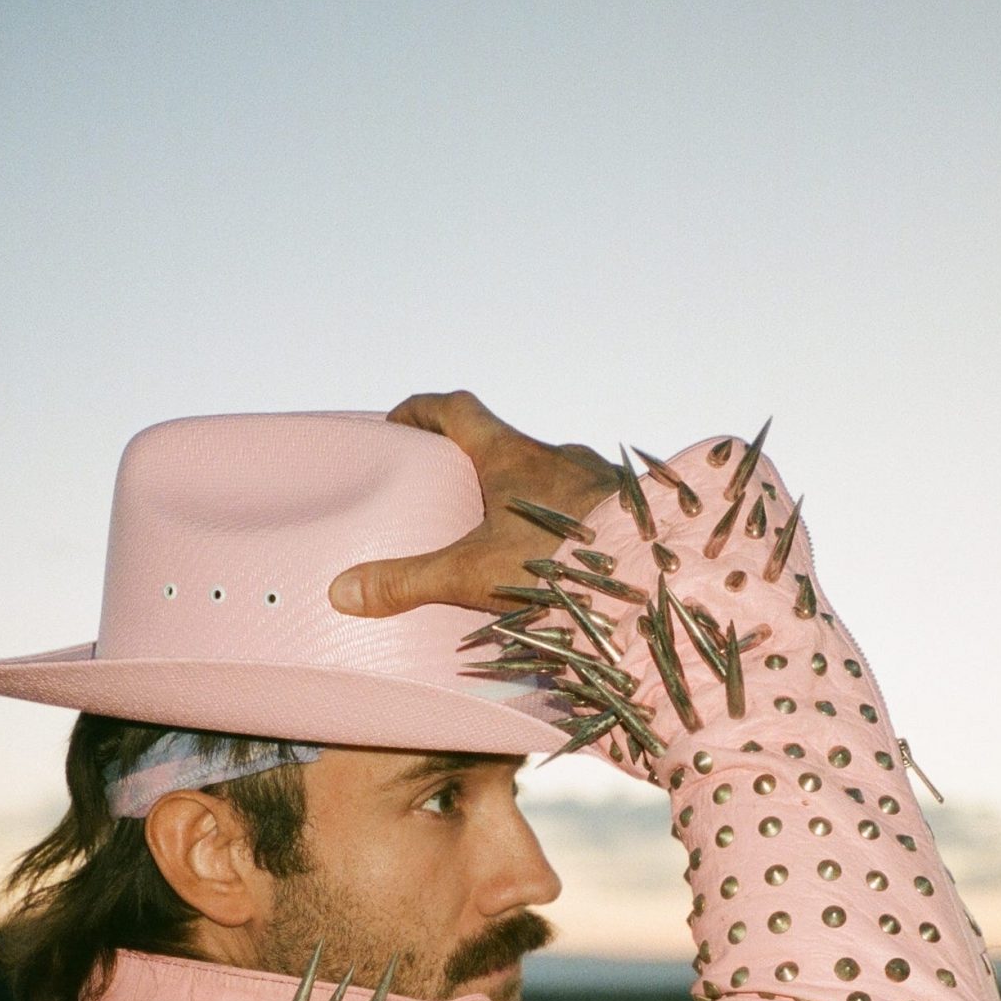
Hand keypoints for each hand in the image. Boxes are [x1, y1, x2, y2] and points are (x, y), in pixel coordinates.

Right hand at [329, 390, 619, 616]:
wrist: (659, 574)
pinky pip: (585, 507)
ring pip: (549, 478)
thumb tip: (341, 592)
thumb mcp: (474, 574)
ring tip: (504, 538)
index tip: (396, 424)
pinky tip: (557, 562)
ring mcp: (598, 481)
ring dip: (522, 497)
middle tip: (447, 494)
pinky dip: (561, 524)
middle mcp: (558, 457)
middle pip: (503, 444)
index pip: (456, 408)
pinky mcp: (628, 512)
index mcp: (513, 456)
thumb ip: (409, 581)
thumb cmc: (563, 563)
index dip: (421, 410)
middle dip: (473, 464)